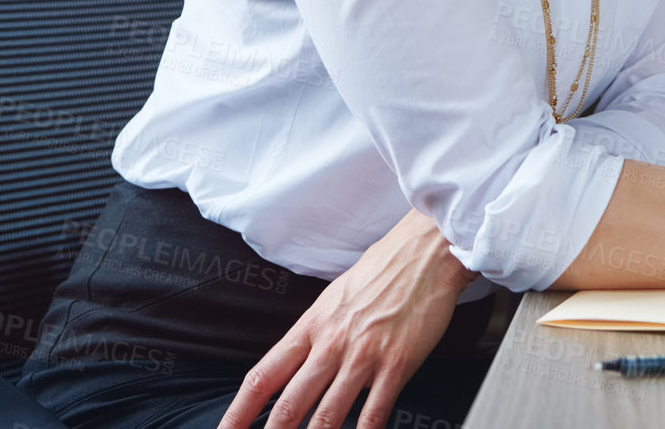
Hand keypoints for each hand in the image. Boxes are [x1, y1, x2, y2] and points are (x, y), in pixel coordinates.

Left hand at [218, 208, 479, 428]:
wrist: (425, 252)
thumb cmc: (383, 270)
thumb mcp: (334, 298)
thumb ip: (316, 335)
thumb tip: (304, 366)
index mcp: (311, 326)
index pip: (264, 376)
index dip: (239, 411)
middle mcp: (331, 343)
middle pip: (289, 404)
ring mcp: (363, 355)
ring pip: (328, 414)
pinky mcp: (397, 363)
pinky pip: (375, 411)